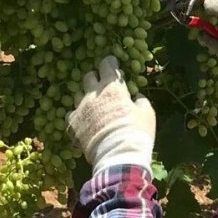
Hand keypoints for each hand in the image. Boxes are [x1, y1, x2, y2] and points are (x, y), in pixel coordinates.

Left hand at [67, 56, 155, 171]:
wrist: (118, 155)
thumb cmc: (137, 132)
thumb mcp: (147, 113)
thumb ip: (140, 101)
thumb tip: (136, 98)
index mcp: (112, 88)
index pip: (107, 65)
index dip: (110, 62)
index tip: (113, 63)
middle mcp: (93, 94)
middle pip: (88, 77)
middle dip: (96, 77)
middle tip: (102, 83)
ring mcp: (80, 108)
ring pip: (77, 94)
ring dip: (85, 95)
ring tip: (93, 103)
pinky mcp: (72, 124)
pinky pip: (70, 114)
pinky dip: (77, 115)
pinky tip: (83, 120)